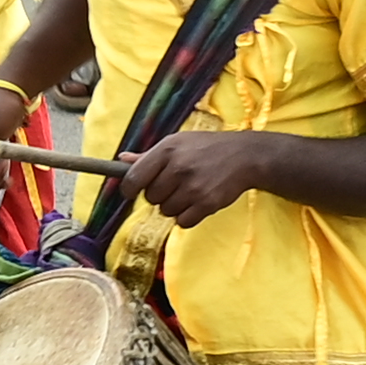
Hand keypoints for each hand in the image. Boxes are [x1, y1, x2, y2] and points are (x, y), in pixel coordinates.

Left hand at [127, 128, 295, 226]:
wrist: (244, 156)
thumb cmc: (206, 148)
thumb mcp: (177, 143)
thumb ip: (148, 156)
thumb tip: (121, 160)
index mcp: (166, 150)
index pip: (133, 178)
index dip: (129, 188)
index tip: (132, 191)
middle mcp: (178, 168)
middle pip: (150, 197)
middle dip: (159, 194)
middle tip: (174, 184)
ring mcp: (193, 187)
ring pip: (165, 211)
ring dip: (174, 206)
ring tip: (189, 191)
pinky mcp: (207, 204)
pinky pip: (182, 222)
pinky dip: (187, 216)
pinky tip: (197, 202)